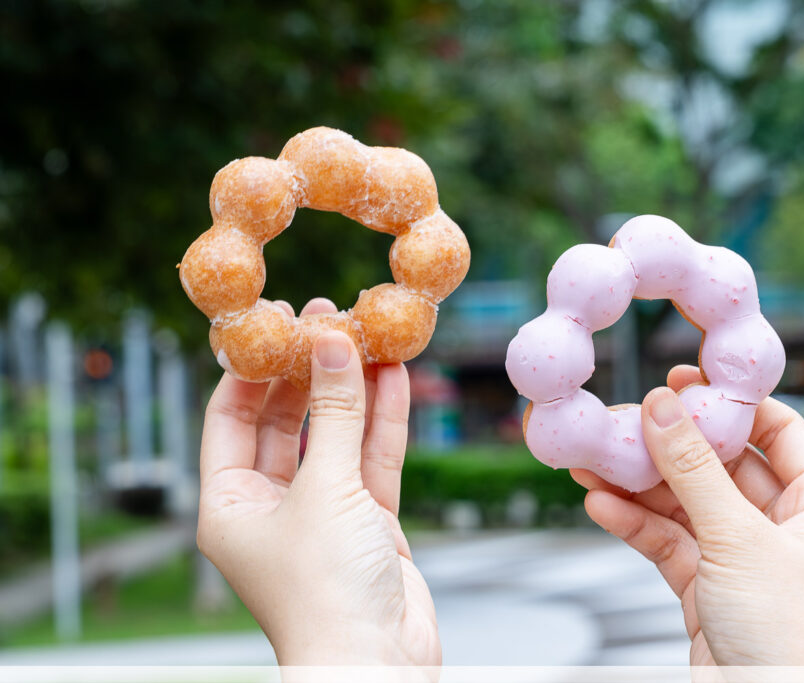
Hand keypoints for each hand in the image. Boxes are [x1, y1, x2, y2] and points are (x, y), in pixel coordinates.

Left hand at [196, 298, 439, 665]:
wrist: (379, 663)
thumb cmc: (327, 590)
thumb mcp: (325, 488)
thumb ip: (332, 412)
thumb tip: (333, 340)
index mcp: (230, 503)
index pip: (230, 417)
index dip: (253, 367)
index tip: (277, 321)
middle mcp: (272, 505)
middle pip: (286, 420)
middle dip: (309, 371)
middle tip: (331, 319)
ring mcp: (323, 513)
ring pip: (336, 436)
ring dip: (352, 389)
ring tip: (369, 334)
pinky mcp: (369, 522)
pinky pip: (372, 459)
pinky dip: (383, 420)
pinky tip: (394, 376)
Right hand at [571, 365, 803, 666]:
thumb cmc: (792, 640)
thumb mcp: (740, 540)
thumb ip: (694, 472)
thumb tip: (662, 409)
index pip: (778, 432)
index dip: (731, 405)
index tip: (684, 382)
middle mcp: (785, 528)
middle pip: (722, 467)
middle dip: (671, 447)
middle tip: (625, 421)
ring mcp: (744, 560)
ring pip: (686, 505)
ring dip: (641, 486)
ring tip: (595, 462)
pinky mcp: (708, 590)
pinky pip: (668, 543)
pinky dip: (635, 525)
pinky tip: (602, 506)